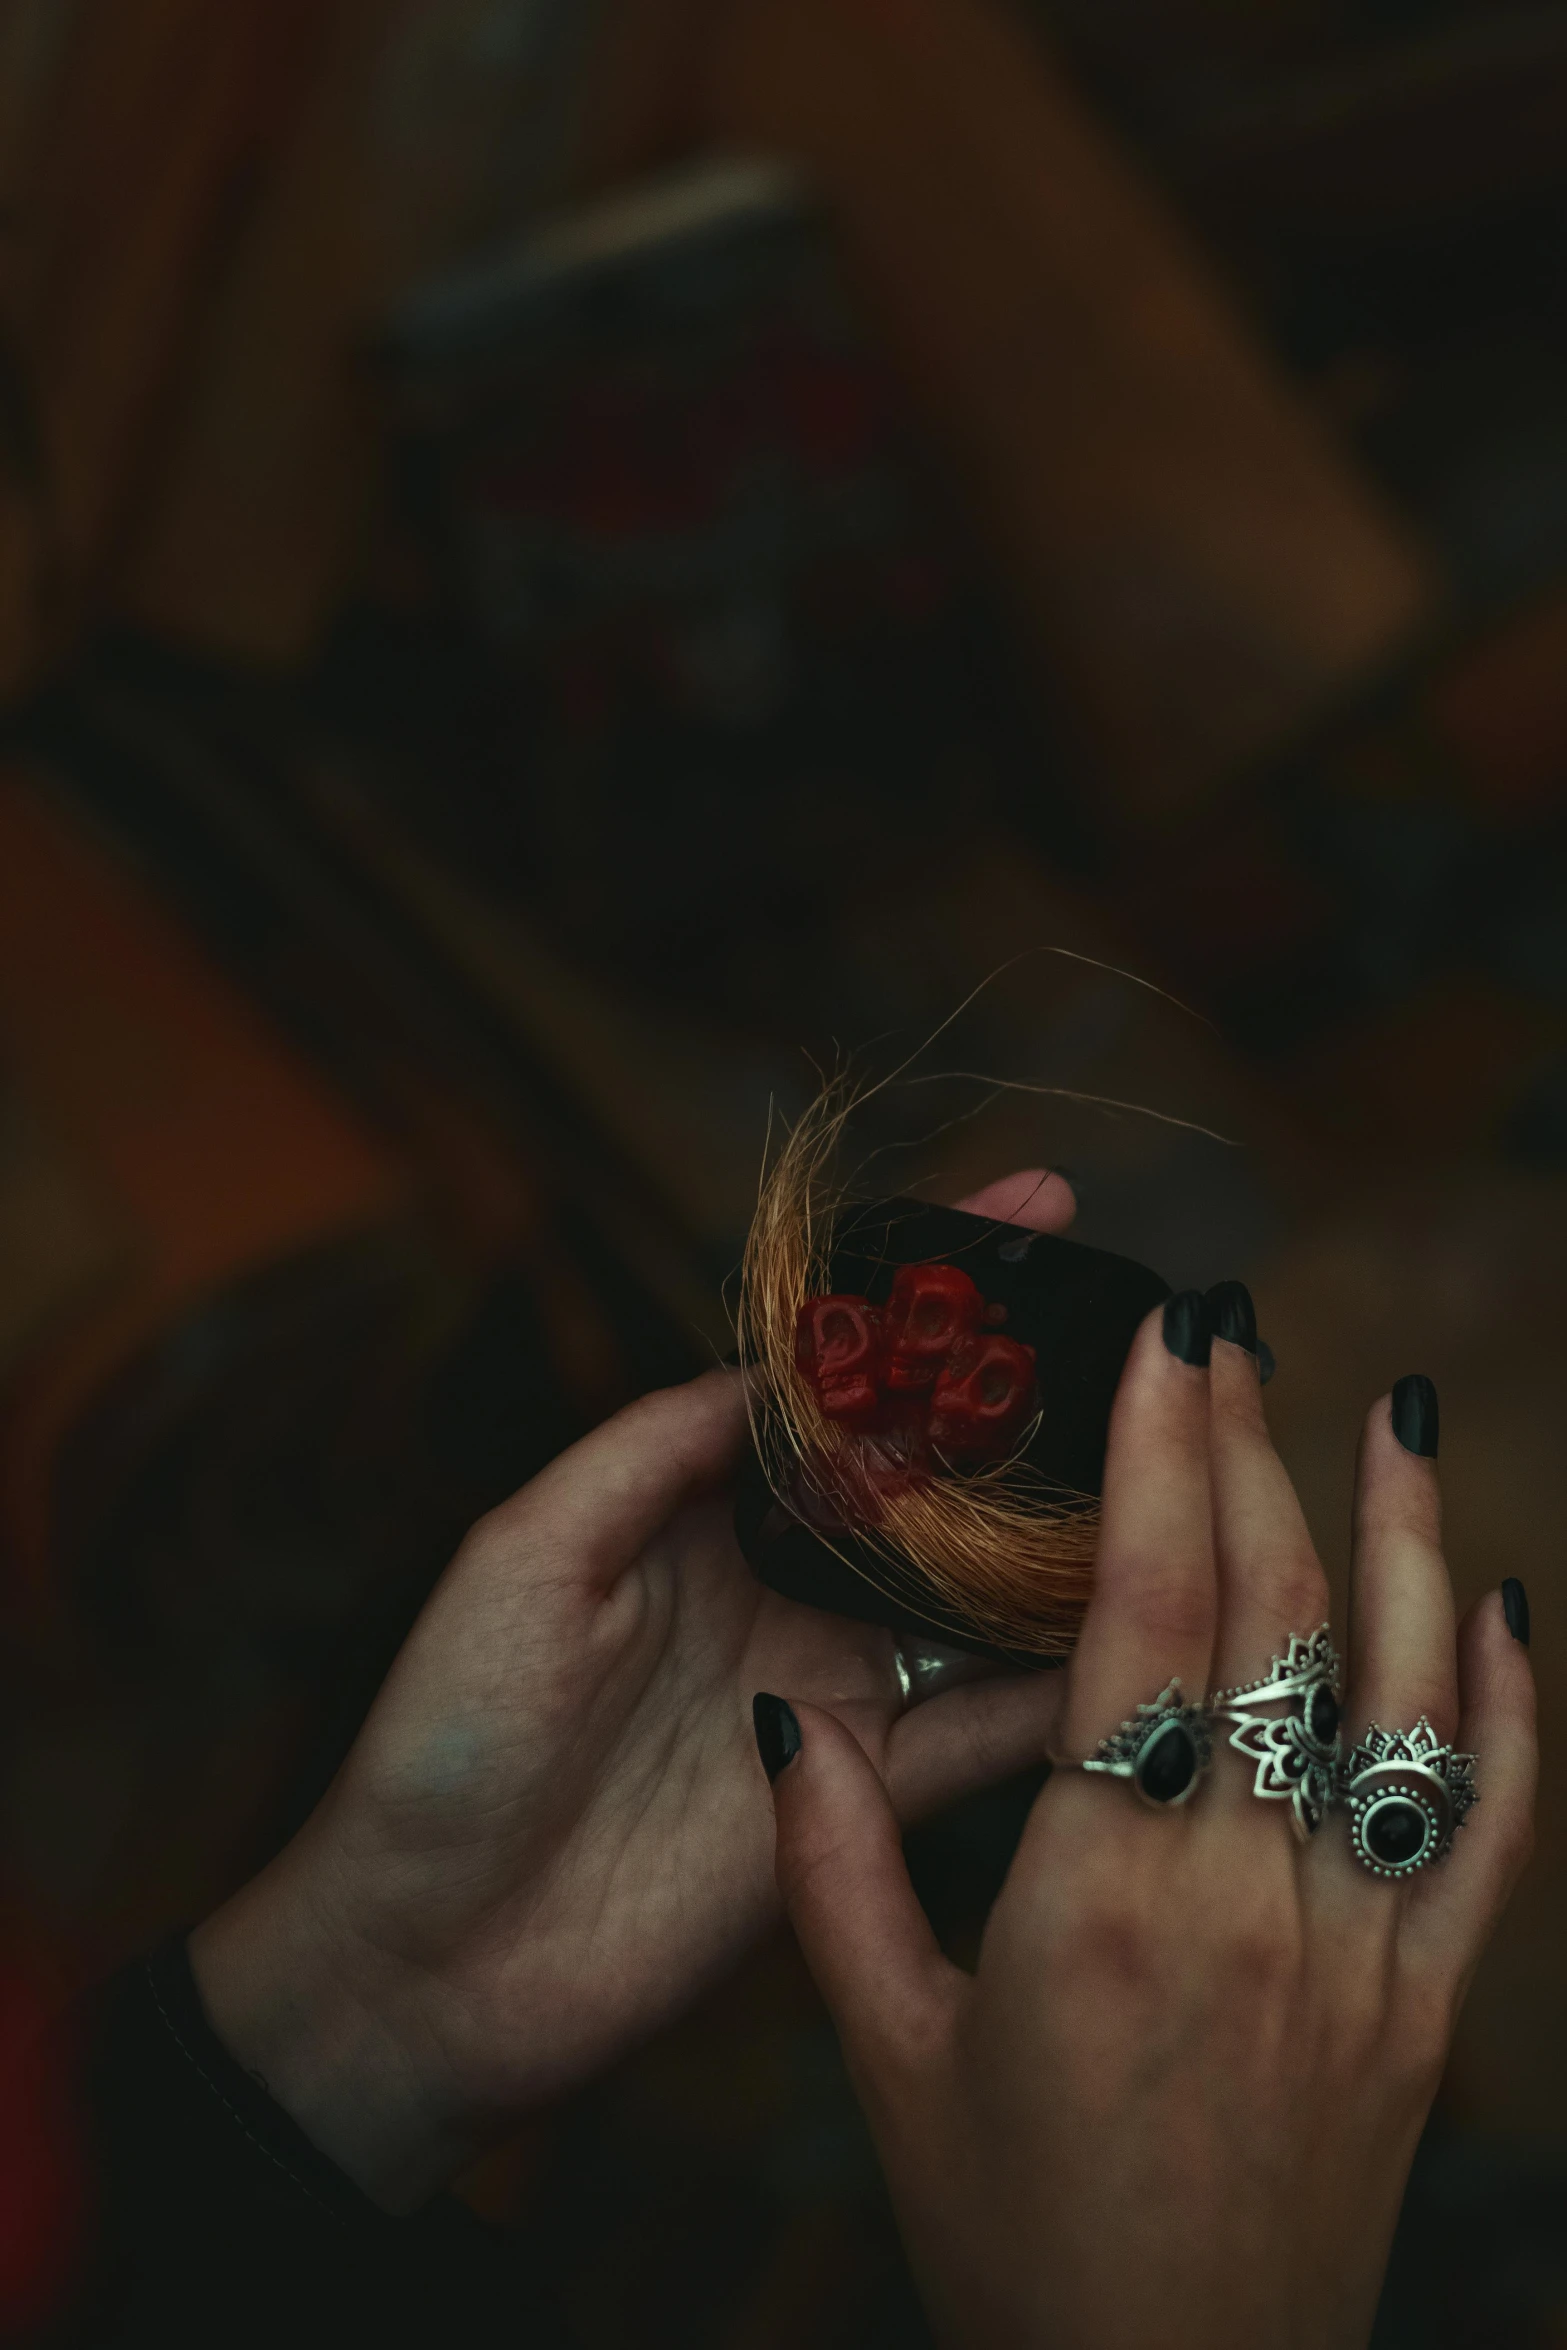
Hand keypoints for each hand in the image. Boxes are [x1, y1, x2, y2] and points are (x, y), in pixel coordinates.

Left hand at [190, 1171, 1075, 2208]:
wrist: (429, 1962)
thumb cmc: (447, 1740)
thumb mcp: (525, 1555)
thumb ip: (653, 1449)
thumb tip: (772, 1360)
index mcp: (697, 1506)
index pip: (833, 1376)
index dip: (928, 1294)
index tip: (1035, 1204)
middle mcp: (779, 1582)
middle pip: (931, 1473)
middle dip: (1030, 1397)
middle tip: (1142, 1338)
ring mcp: (828, 1685)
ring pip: (979, 1591)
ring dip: (1068, 1534)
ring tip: (1176, 1462)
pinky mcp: (859, 1795)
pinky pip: (984, 1733)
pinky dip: (1061, 1688)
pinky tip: (1142, 1632)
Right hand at [762, 1299, 1535, 2347]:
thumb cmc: (1019, 2240)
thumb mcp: (888, 2059)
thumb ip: (830, 1874)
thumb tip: (788, 1721)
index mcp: (1100, 1896)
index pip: (1147, 1616)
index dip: (1160, 1455)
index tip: (1162, 1340)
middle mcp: (1248, 1896)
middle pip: (1275, 1616)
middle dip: (1254, 1448)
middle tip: (1237, 1331)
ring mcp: (1361, 1946)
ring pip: (1404, 1692)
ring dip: (1406, 1535)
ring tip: (1397, 1409)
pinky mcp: (1427, 2002)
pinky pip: (1491, 1825)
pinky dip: (1504, 1704)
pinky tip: (1498, 1604)